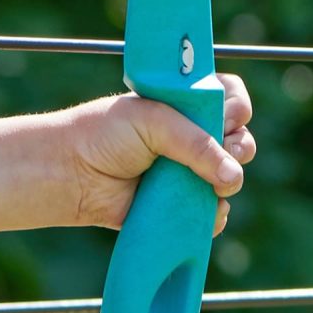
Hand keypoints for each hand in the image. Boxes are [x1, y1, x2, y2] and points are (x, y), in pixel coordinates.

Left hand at [68, 73, 256, 232]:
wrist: (71, 172)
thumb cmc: (104, 135)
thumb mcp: (153, 122)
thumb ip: (196, 142)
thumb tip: (231, 176)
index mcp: (185, 105)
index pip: (231, 98)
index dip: (238, 107)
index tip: (230, 117)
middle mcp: (191, 137)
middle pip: (239, 140)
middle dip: (242, 146)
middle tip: (230, 152)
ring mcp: (187, 172)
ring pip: (232, 178)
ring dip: (231, 181)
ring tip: (214, 184)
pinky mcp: (179, 205)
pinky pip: (212, 213)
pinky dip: (214, 214)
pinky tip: (205, 209)